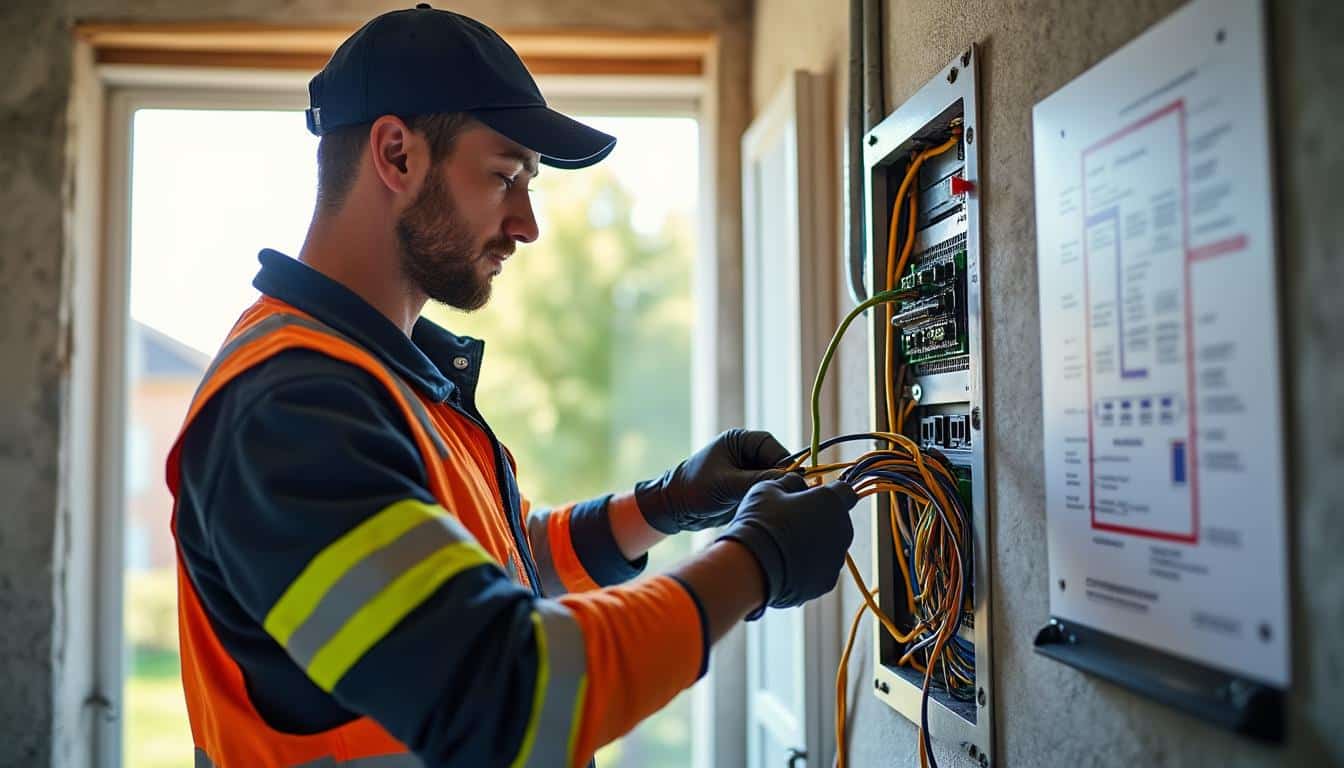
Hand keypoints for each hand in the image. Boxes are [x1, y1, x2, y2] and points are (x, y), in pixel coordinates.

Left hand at [634, 429, 790, 533]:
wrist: (674, 508)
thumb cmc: (693, 489)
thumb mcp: (726, 484)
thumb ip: (757, 480)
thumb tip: (790, 479)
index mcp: (739, 441)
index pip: (772, 447)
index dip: (784, 463)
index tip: (790, 480)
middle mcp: (745, 453)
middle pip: (776, 463)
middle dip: (780, 479)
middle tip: (783, 496)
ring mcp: (747, 471)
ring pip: (773, 479)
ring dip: (773, 491)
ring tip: (770, 504)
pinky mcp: (746, 487)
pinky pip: (765, 491)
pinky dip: (767, 499)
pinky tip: (765, 509)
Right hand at [715, 473, 857, 618]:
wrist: (751, 567)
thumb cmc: (761, 521)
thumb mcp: (769, 488)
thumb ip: (790, 482)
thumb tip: (798, 484)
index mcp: (832, 502)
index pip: (845, 491)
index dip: (829, 492)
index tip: (812, 497)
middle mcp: (842, 530)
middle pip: (837, 521)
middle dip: (820, 519)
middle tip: (790, 522)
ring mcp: (835, 559)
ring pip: (829, 547)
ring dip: (814, 544)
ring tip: (783, 547)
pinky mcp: (826, 583)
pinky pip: (819, 570)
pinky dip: (807, 567)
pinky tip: (783, 565)